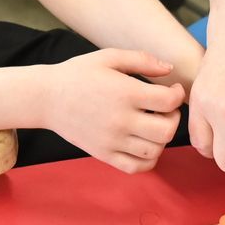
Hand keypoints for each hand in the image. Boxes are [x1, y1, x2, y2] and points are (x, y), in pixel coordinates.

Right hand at [43, 49, 185, 173]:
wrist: (46, 98)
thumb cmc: (78, 74)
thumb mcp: (108, 57)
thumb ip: (142, 60)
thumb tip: (170, 69)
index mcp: (124, 93)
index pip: (169, 101)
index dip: (178, 94)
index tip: (173, 90)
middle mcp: (120, 120)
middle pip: (166, 130)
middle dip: (174, 118)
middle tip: (166, 109)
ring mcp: (112, 141)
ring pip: (155, 151)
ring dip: (162, 139)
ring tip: (154, 125)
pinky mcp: (104, 155)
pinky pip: (137, 167)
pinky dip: (149, 159)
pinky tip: (144, 143)